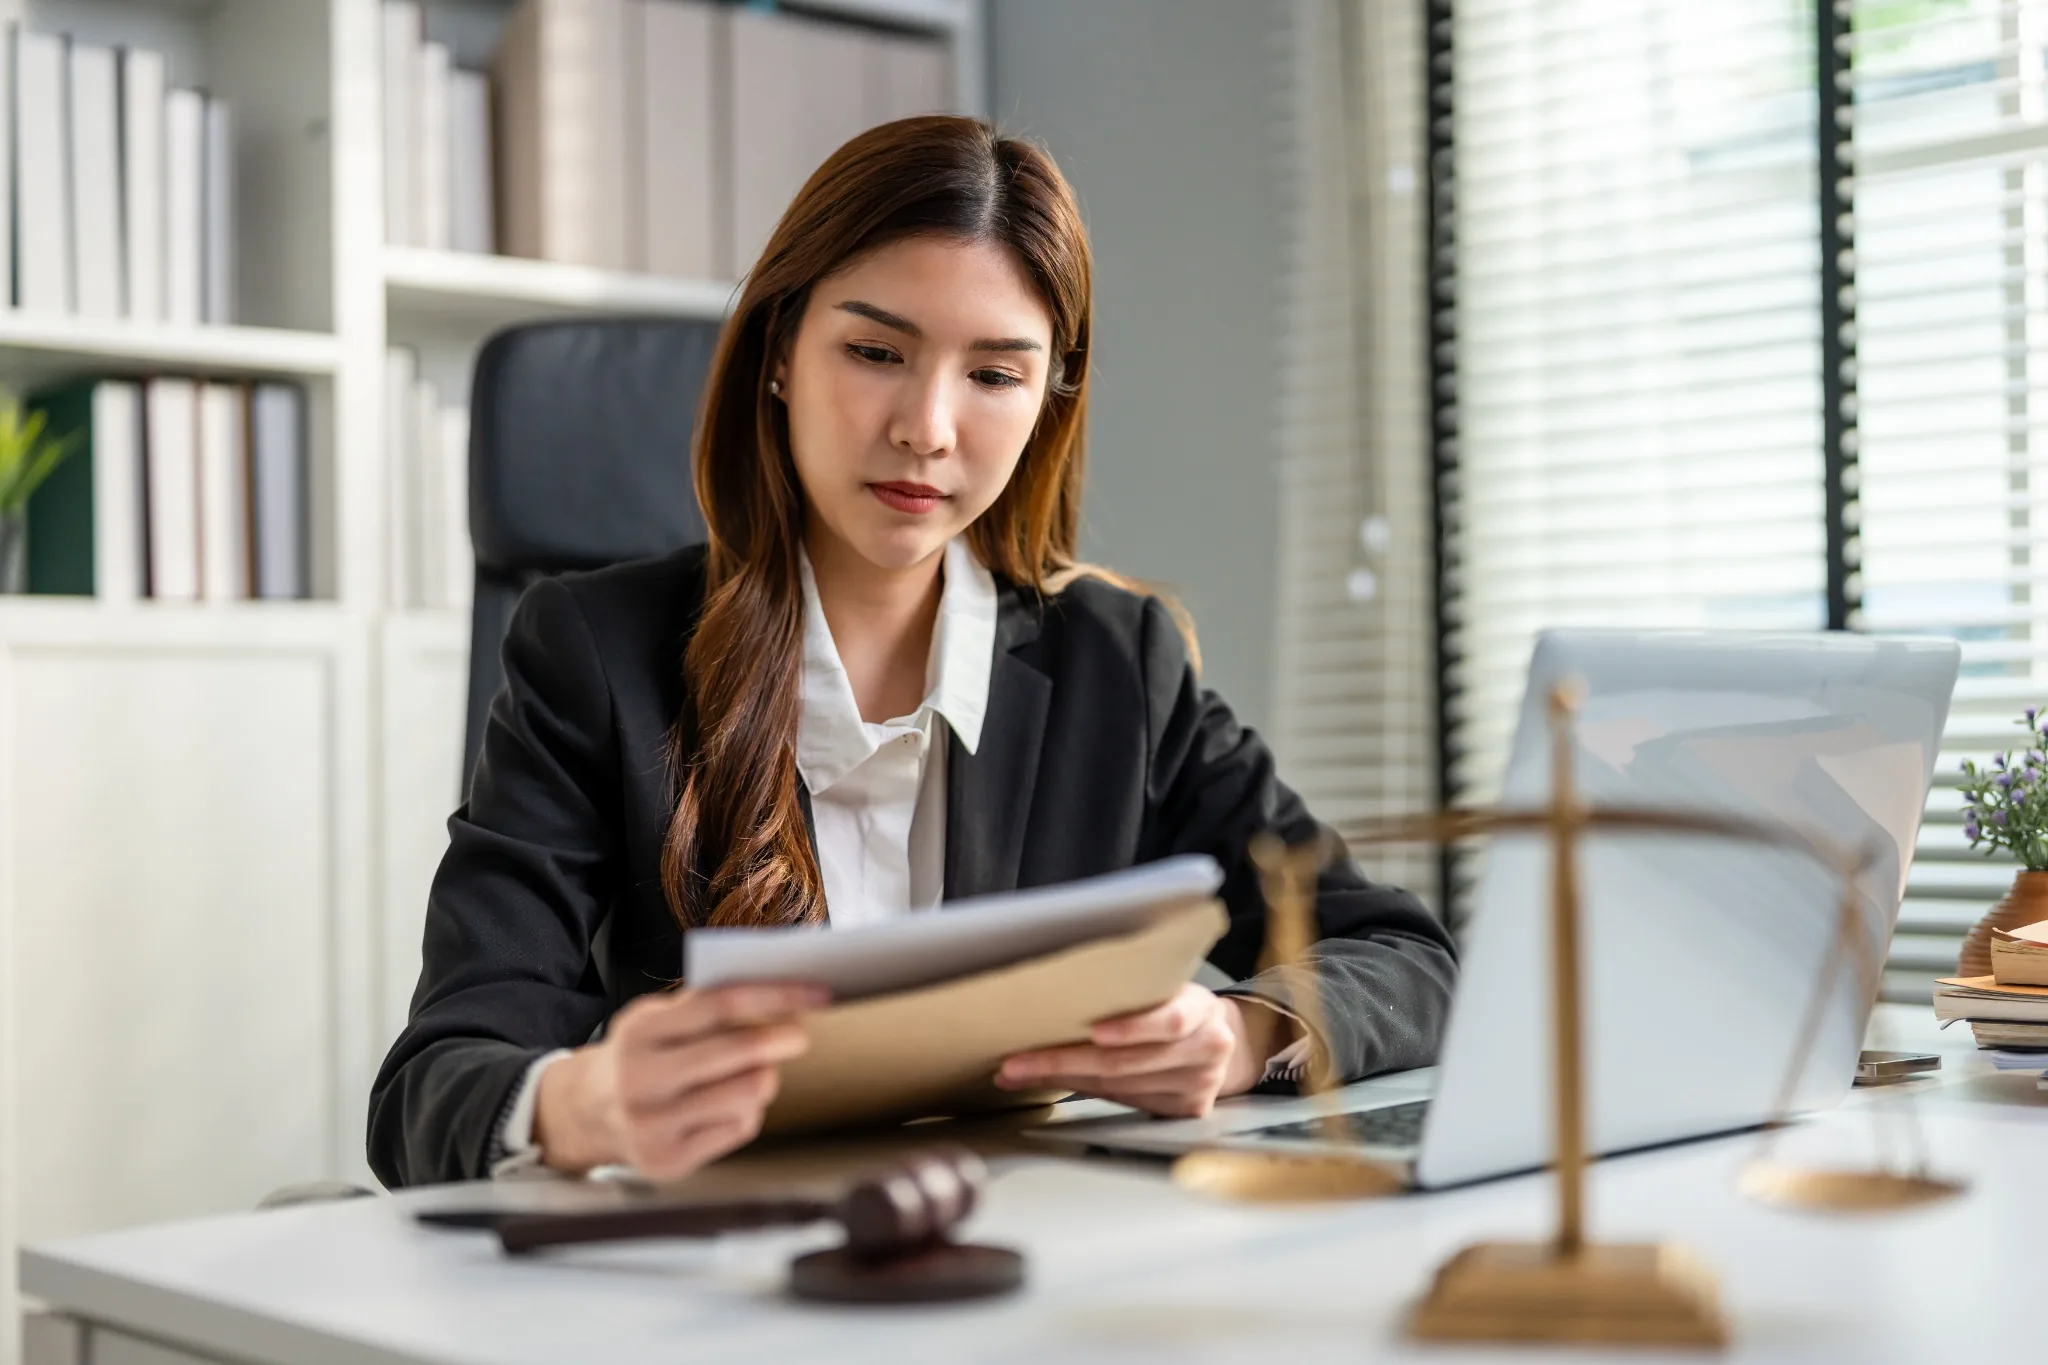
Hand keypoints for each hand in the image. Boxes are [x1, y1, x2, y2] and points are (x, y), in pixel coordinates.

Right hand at [534, 981, 827, 1179]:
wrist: (584, 1114)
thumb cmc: (637, 1056)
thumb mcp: (653, 1018)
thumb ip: (703, 1004)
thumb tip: (778, 989)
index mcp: (641, 1032)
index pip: (722, 1005)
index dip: (777, 995)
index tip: (818, 993)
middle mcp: (642, 1079)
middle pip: (737, 1054)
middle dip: (780, 1039)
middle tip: (798, 1035)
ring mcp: (653, 1124)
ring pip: (746, 1095)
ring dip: (764, 1079)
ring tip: (757, 1073)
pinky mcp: (668, 1160)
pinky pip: (737, 1129)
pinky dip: (746, 1112)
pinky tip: (730, 1105)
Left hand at [993, 984, 1282, 1117]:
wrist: (1222, 1041)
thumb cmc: (1179, 1008)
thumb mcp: (1166, 992)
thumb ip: (1129, 998)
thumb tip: (1051, 1002)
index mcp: (1203, 1010)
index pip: (1170, 1019)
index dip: (1132, 1028)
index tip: (1093, 1031)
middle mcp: (1207, 1050)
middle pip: (1128, 1063)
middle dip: (1064, 1061)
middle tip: (1017, 1063)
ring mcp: (1199, 1086)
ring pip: (1119, 1087)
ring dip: (1063, 1080)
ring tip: (1020, 1073)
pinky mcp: (1186, 1111)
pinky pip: (1124, 1103)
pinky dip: (1084, 1092)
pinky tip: (1055, 1083)